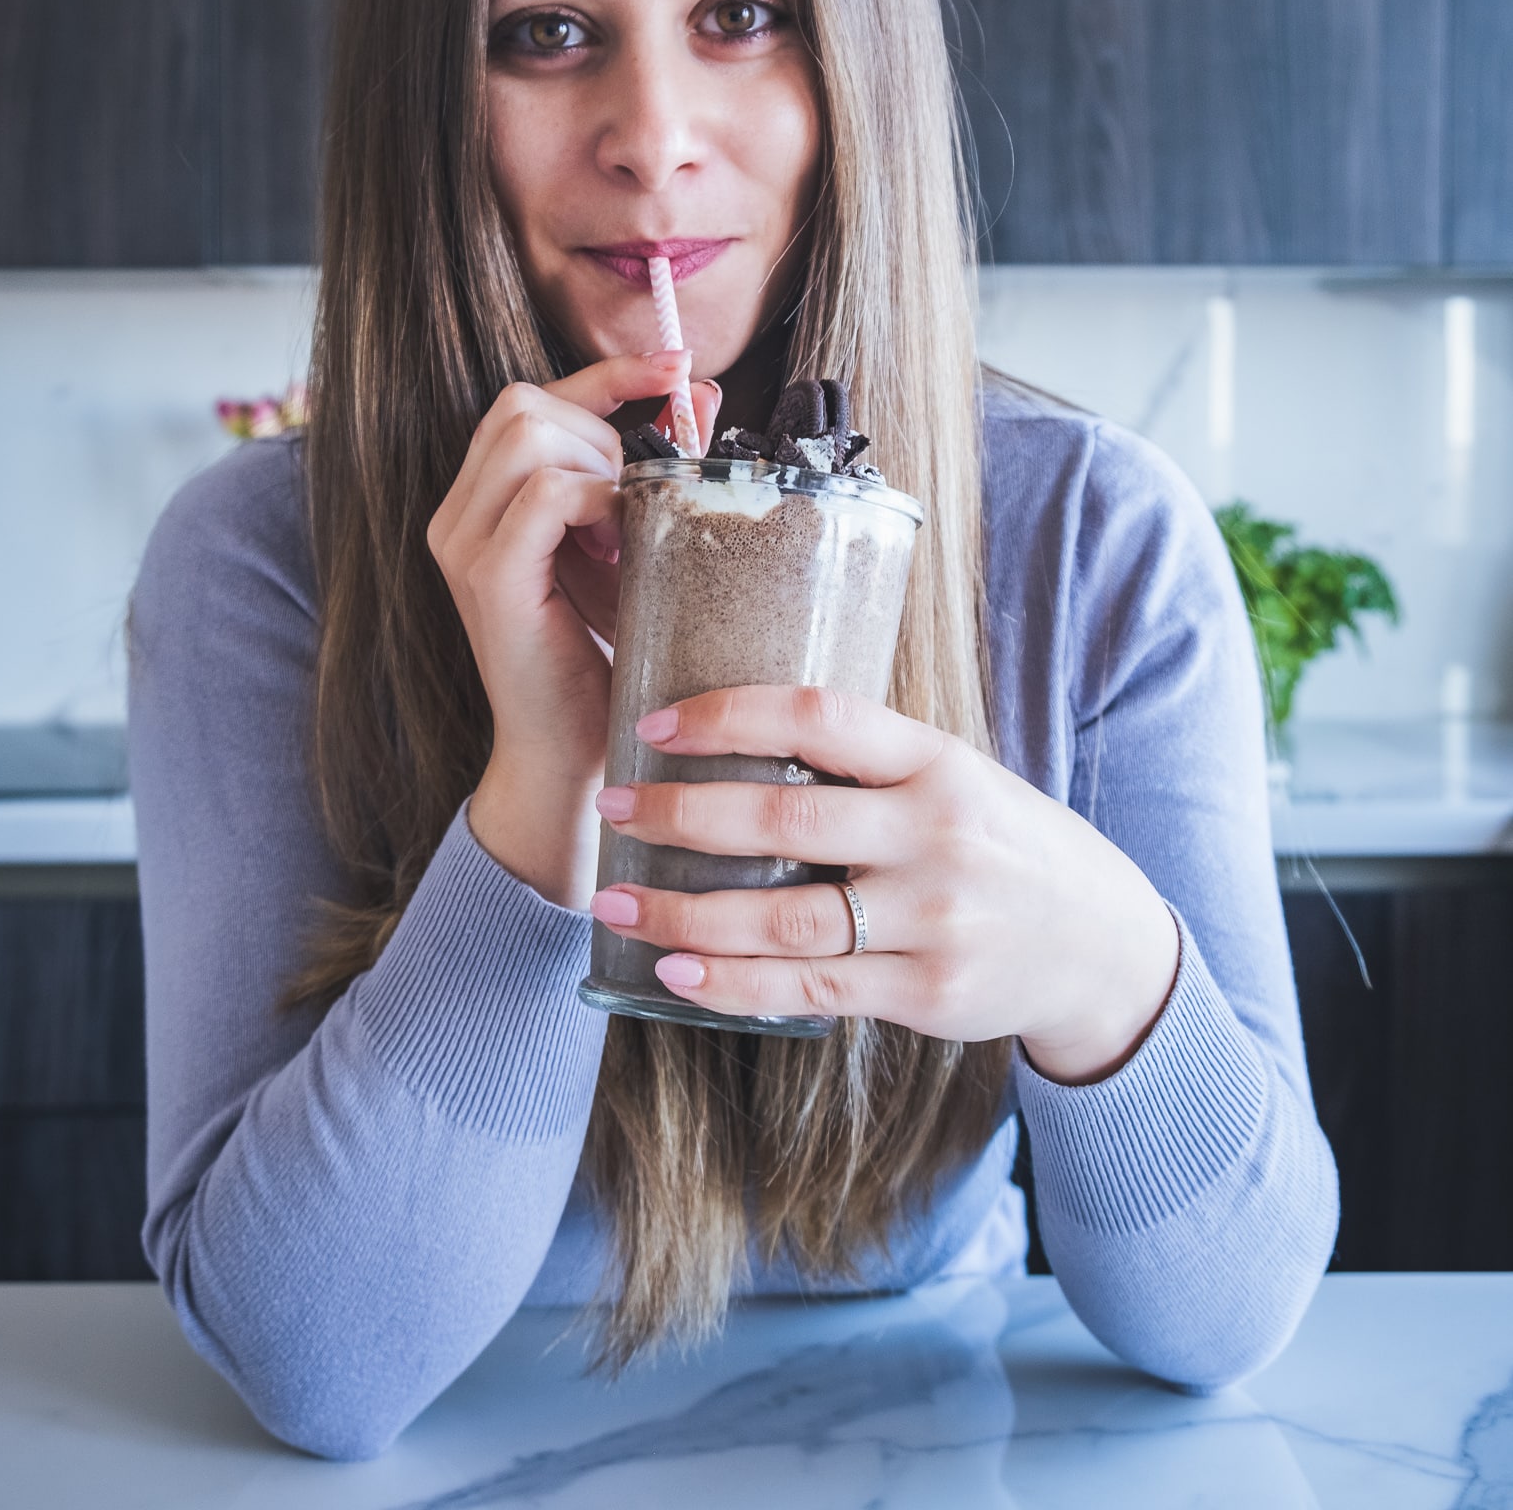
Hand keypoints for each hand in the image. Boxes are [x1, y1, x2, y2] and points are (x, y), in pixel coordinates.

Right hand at [426, 354, 718, 906]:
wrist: (577, 764)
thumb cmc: (612, 662)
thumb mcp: (634, 550)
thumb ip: (651, 475)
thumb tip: (703, 395)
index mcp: (483, 504)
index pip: (532, 399)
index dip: (609, 373)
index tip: (681, 367)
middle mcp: (457, 516)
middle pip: (524, 402)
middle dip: (604, 424)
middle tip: (646, 492)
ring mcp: (463, 544)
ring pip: (531, 431)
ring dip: (601, 462)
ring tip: (632, 528)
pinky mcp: (488, 578)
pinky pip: (545, 490)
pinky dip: (599, 498)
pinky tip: (628, 541)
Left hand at [588, 686, 1180, 1082]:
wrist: (1101, 945)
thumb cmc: (1000, 842)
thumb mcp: (954, 777)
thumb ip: (866, 762)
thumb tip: (732, 733)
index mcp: (938, 761)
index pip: (820, 717)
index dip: (729, 715)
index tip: (654, 725)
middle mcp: (937, 836)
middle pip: (783, 823)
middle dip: (680, 816)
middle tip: (610, 809)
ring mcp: (934, 922)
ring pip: (782, 920)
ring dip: (683, 913)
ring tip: (614, 903)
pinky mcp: (927, 996)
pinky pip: (807, 992)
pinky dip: (731, 983)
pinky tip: (674, 968)